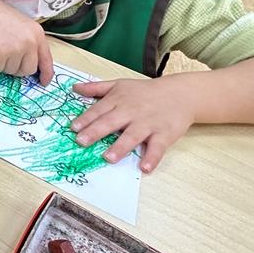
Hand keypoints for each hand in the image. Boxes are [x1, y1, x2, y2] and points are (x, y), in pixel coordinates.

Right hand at [0, 0, 54, 83]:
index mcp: (37, 34)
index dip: (46, 73)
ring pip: (11, 70)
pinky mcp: (0, 54)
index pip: (46, 59)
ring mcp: (16, 48)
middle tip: (7, 58)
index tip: (43, 82)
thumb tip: (29, 67)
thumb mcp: (22, 26)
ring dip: (2, 63)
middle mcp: (30, 42)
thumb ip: (29, 43)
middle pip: (28, 70)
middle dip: (17, 69)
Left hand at [71, 77, 195, 171]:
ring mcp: (148, 123)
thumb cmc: (145, 91)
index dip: (86, 119)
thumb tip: (74, 88)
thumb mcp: (119, 85)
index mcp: (118, 100)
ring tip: (108, 158)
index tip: (73, 128)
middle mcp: (131, 112)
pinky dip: (152, 158)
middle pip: (111, 122)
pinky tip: (145, 168)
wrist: (180, 94)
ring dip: (120, 147)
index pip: (99, 110)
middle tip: (81, 142)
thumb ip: (96, 88)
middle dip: (96, 132)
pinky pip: (157, 147)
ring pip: (132, 136)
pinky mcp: (164, 134)